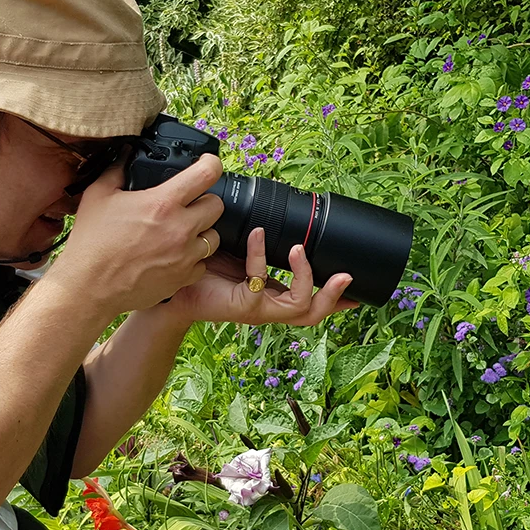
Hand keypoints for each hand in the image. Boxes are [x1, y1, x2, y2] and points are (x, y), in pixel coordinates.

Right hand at [48, 154, 226, 314]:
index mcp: (162, 203)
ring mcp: (184, 255)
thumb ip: (116, 170)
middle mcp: (180, 228)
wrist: (89, 286)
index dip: (211, 163)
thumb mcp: (98, 196)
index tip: (208, 164)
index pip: (206, 173)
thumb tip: (125, 154)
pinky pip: (202, 264)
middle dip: (205, 201)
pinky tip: (175, 256)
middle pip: (217, 205)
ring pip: (214, 237)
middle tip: (190, 204)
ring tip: (182, 233)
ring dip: (202, 232)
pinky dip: (192, 260)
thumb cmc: (92, 242)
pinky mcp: (182, 278)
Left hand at [162, 226, 358, 326]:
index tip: (355, 282)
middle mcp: (270, 306)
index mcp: (273, 296)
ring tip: (300, 249)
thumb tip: (271, 215)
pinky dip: (260, 256)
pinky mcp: (242, 306)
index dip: (336, 297)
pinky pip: (260, 282)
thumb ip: (261, 243)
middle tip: (347, 276)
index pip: (312, 302)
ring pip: (299, 307)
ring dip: (306, 277)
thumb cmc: (206, 270)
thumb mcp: (242, 253)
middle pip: (314, 313)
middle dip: (334, 297)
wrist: (174, 290)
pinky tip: (257, 235)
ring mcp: (258, 309)